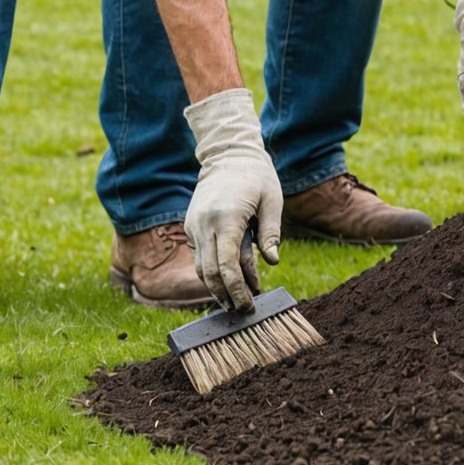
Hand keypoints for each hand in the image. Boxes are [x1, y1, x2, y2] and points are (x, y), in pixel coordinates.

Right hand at [184, 88, 281, 310]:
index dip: (236, 289)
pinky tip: (230, 279)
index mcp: (226, 218)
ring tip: (236, 299)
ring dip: (217, 286)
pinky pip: (200, 255)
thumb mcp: (272, 201)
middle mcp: (204, 224)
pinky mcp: (191, 225)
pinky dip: (213, 270)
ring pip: (201, 267)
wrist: (228, 154)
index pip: (226, 265)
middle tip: (242, 310)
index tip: (248, 304)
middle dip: (225, 294)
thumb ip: (271, 233)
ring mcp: (194, 225)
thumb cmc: (256, 177)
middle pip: (210, 272)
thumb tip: (272, 262)